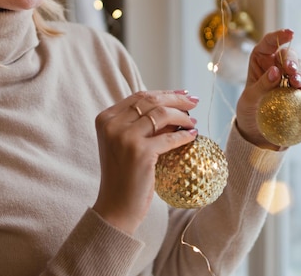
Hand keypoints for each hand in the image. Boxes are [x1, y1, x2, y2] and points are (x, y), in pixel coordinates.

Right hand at [93, 90, 198, 233]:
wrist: (115, 208)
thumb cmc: (124, 175)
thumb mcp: (125, 143)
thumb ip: (141, 124)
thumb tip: (174, 107)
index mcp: (105, 119)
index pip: (140, 96)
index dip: (164, 93)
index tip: (183, 93)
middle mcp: (112, 124)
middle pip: (151, 101)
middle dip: (177, 99)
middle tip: (194, 101)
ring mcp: (125, 137)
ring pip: (162, 115)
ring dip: (183, 116)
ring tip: (193, 122)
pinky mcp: (140, 152)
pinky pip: (170, 138)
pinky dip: (184, 135)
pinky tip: (193, 136)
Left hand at [235, 29, 300, 149]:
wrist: (257, 128)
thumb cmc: (249, 108)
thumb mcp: (250, 98)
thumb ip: (262, 85)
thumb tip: (276, 71)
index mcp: (260, 59)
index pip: (269, 42)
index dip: (280, 35)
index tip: (290, 33)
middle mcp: (276, 63)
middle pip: (289, 54)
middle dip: (292, 60)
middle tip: (290, 70)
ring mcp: (288, 75)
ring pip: (300, 66)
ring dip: (300, 72)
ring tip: (297, 82)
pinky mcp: (297, 88)